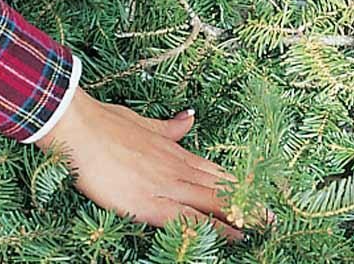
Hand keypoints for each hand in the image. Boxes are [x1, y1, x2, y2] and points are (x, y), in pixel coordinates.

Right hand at [34, 86, 262, 241]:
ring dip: (236, 215)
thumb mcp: (144, 124)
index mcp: (175, 151)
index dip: (235, 183)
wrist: (82, 130)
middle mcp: (176, 168)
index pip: (213, 170)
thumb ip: (170, 128)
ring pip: (210, 202)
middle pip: (218, 188)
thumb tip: (190, 117)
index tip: (256, 191)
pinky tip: (227, 235)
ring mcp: (165, 186)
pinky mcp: (149, 204)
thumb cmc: (107, 124)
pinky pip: (186, 219)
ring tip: (260, 226)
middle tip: (271, 215)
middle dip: (244, 202)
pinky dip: (209, 228)